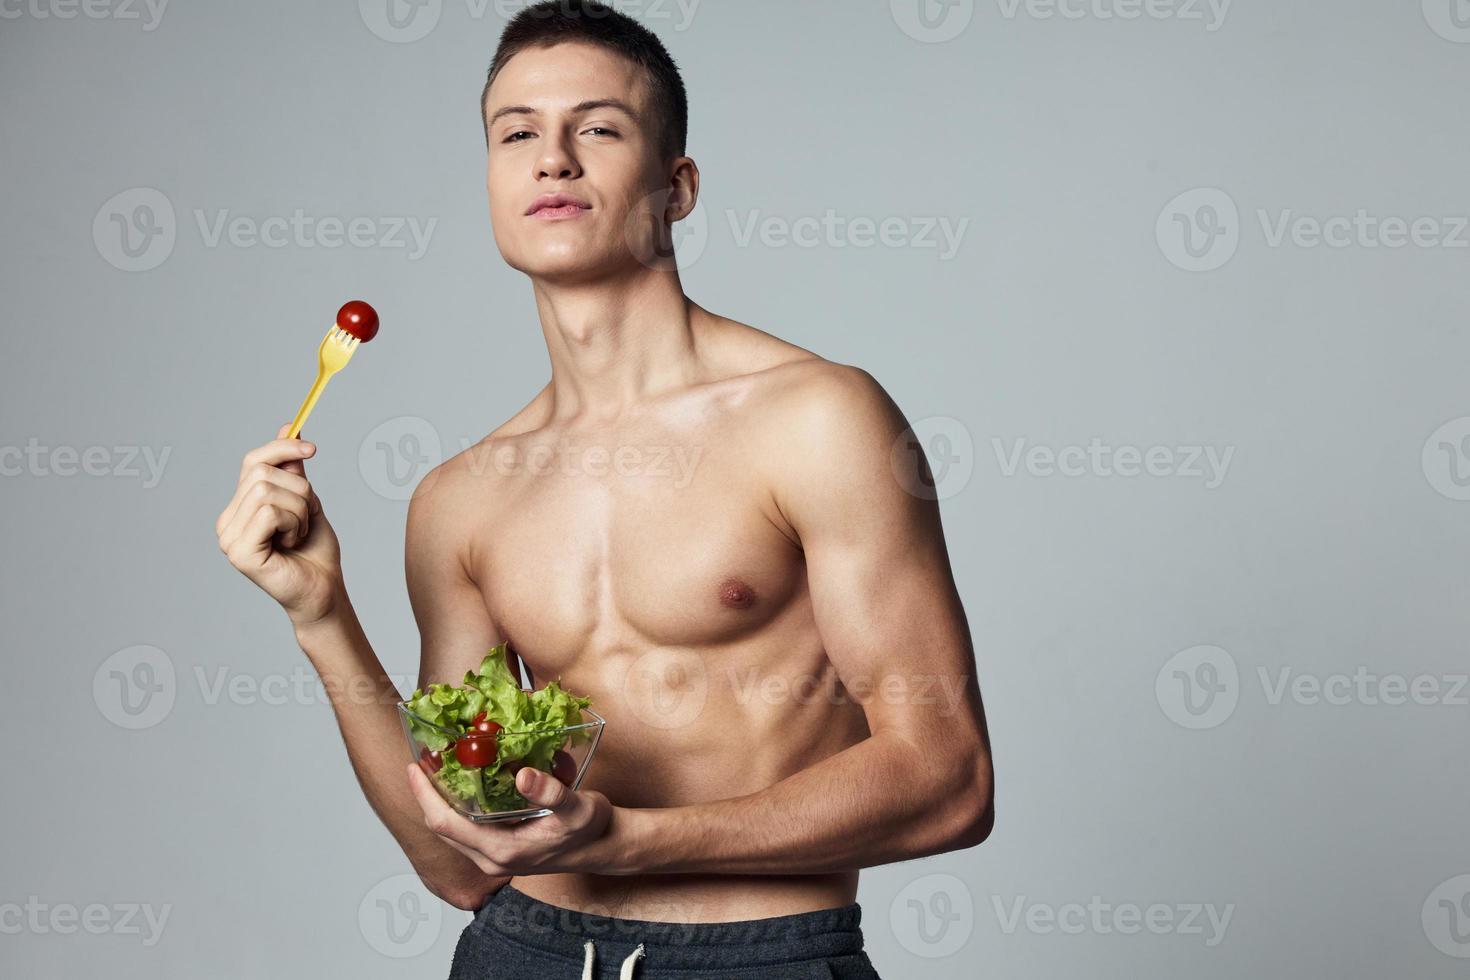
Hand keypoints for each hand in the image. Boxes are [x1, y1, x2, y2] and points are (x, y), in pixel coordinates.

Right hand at [216, 423, 343, 626]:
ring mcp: (229, 538)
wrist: (324, 589)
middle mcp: (227, 521)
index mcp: (239, 508)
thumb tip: (289, 427)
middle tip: (307, 518)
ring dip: (300, 510)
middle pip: (262, 473)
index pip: (253, 461)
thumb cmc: (314, 550)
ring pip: (268, 491)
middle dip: (299, 490)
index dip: (282, 448)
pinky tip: (293, 544)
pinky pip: (270, 513)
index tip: (313, 449)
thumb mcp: (307, 501)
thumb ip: (293, 470)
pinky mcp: (240, 552)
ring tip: (299, 533)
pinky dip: (294, 524)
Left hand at [406, 763, 614, 877]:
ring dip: (440, 800)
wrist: (604, 847)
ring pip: (452, 830)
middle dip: (426, 795)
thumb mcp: (577, 807)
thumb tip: (523, 774)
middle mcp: (492, 858)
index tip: (414, 767)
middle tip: (420, 761)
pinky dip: (458, 806)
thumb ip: (550, 792)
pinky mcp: (501, 850)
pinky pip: (467, 828)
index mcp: (502, 850)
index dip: (426, 795)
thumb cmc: (591, 828)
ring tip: (434, 769)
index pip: (448, 824)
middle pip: (442, 827)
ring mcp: (494, 857)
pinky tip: (461, 784)